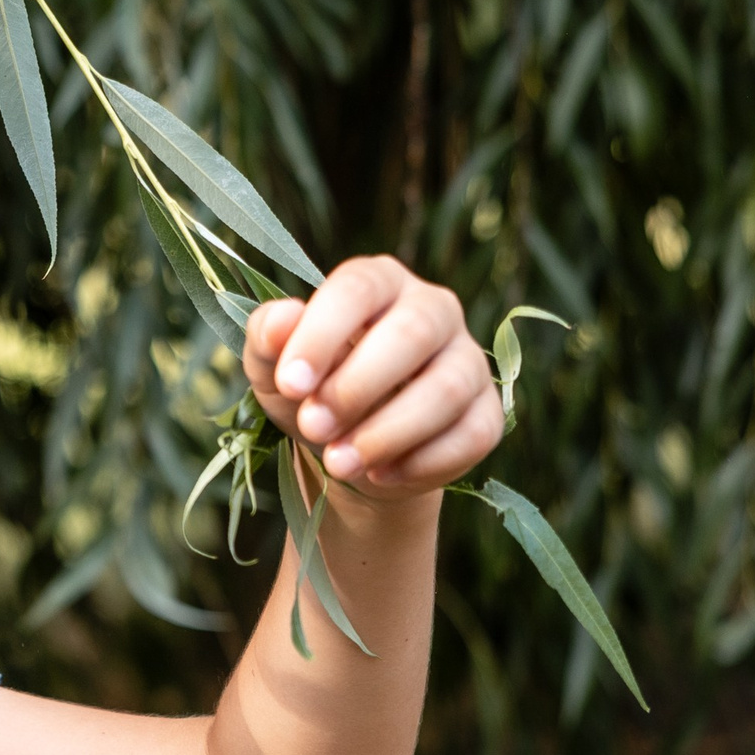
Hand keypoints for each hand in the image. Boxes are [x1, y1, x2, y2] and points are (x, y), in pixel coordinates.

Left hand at [242, 255, 499, 498]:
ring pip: (445, 389)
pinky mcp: (487, 412)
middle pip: (412, 333)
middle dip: (356, 387)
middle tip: (313, 427)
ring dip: (386, 433)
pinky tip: (380, 473)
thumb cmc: (308, 391)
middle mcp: (434, 308)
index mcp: (378, 281)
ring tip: (339, 462)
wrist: (346, 452)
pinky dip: (421, 462)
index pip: (358, 288)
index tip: (291, 383)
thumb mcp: (274, 366)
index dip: (323, 335)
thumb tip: (281, 320)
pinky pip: (472, 435)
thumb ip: (267, 337)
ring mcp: (468, 360)